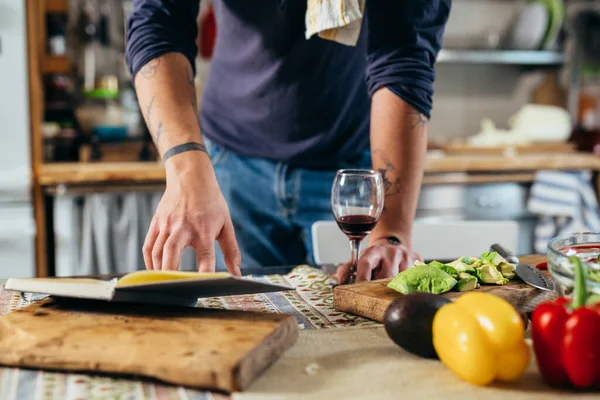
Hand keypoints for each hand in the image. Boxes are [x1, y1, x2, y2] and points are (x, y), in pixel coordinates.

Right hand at [143, 153, 241, 274]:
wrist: (191, 177)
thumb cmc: (211, 202)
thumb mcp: (226, 224)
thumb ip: (232, 251)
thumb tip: (237, 273)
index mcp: (204, 229)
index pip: (205, 255)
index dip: (205, 272)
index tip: (205, 286)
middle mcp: (183, 227)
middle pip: (171, 252)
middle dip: (171, 272)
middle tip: (173, 289)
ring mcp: (167, 224)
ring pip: (157, 251)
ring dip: (158, 270)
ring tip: (163, 284)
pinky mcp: (156, 222)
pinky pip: (148, 246)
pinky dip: (149, 261)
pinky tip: (155, 271)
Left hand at [336, 238, 418, 283]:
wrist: (393, 246)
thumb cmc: (375, 259)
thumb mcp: (360, 261)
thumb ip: (346, 270)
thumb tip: (340, 282)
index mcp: (374, 251)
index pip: (365, 263)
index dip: (362, 278)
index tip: (359, 290)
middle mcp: (391, 251)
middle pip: (385, 277)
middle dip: (380, 287)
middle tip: (378, 294)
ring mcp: (407, 256)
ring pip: (401, 280)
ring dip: (395, 288)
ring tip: (391, 287)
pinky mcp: (419, 261)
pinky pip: (414, 279)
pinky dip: (409, 285)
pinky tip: (404, 284)